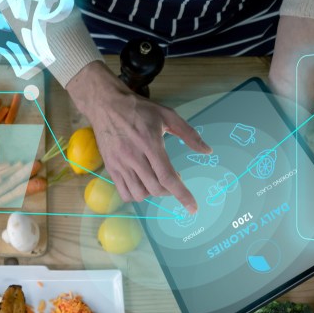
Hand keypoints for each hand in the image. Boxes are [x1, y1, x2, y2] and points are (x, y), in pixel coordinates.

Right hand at [67, 61, 208, 211]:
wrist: (106, 104)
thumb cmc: (139, 109)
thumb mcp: (167, 115)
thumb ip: (189, 134)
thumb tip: (207, 151)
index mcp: (150, 143)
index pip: (167, 177)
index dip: (182, 194)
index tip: (192, 208)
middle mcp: (134, 157)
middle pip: (155, 188)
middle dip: (169, 190)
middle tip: (173, 177)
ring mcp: (120, 164)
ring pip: (139, 194)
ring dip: (153, 192)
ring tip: (156, 179)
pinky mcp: (110, 167)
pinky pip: (124, 193)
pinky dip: (136, 194)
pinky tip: (141, 183)